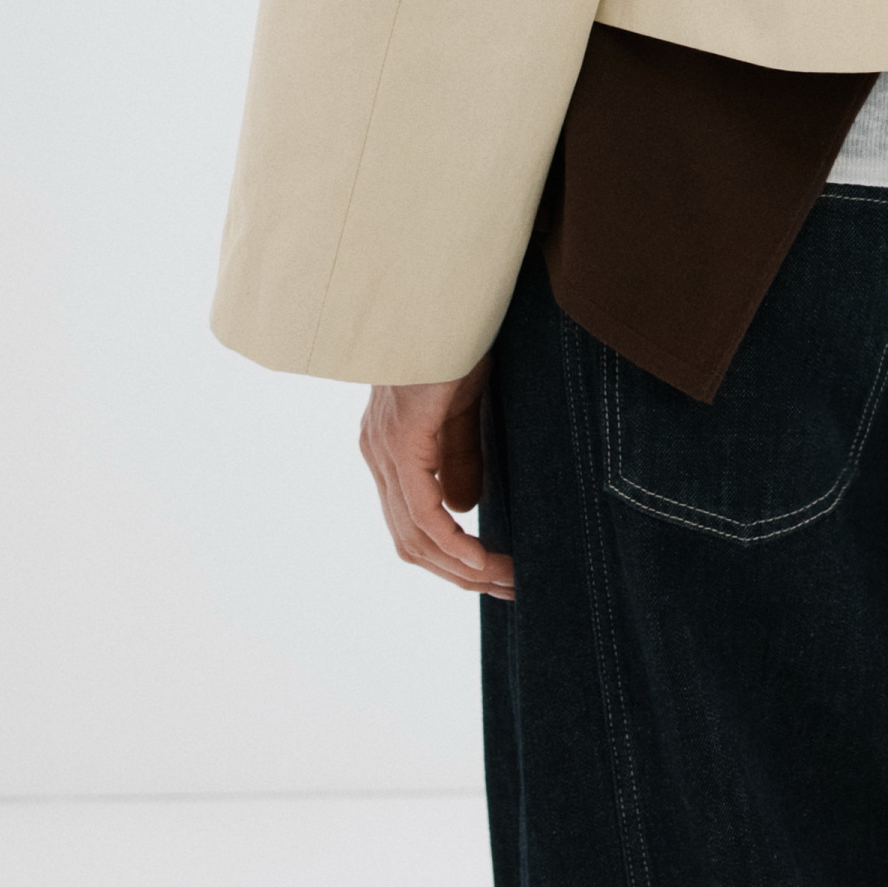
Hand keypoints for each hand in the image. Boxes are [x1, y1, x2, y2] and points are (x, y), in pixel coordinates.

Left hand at [360, 359, 514, 597]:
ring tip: (507, 580)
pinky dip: (454, 544)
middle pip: (410, 542)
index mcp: (387, 447)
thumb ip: (458, 455)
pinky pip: (423, 511)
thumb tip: (462, 509)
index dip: (451, 559)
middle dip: (460, 575)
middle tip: (510, 588)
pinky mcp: (401, 441)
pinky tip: (483, 559)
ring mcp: (384, 449)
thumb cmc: (452, 339)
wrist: (439, 298)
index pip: (411, 524)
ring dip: (462, 568)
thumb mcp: (461, 406)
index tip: (495, 574)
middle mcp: (377, 454)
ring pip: (415, 536)